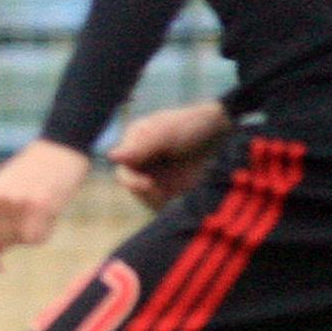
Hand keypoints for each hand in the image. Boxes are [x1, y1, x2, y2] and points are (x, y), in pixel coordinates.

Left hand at [0, 140, 92, 270]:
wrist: (58, 148)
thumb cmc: (32, 173)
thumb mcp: (3, 195)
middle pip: (2, 242)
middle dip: (17, 236)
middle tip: (31, 212)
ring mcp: (15, 205)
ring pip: (21, 241)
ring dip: (33, 231)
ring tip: (41, 207)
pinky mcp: (38, 206)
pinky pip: (36, 239)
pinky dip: (45, 232)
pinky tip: (50, 212)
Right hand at [111, 100, 233, 209]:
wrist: (220, 135)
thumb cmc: (191, 125)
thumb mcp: (166, 133)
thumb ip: (141, 145)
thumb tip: (111, 156)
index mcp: (134, 141)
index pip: (122, 167)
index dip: (131, 180)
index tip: (147, 184)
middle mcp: (139, 158)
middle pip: (129, 183)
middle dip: (142, 191)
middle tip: (158, 193)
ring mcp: (152, 173)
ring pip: (141, 195)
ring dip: (152, 198)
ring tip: (167, 195)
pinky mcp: (166, 187)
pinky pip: (156, 202)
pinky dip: (161, 204)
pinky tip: (172, 199)